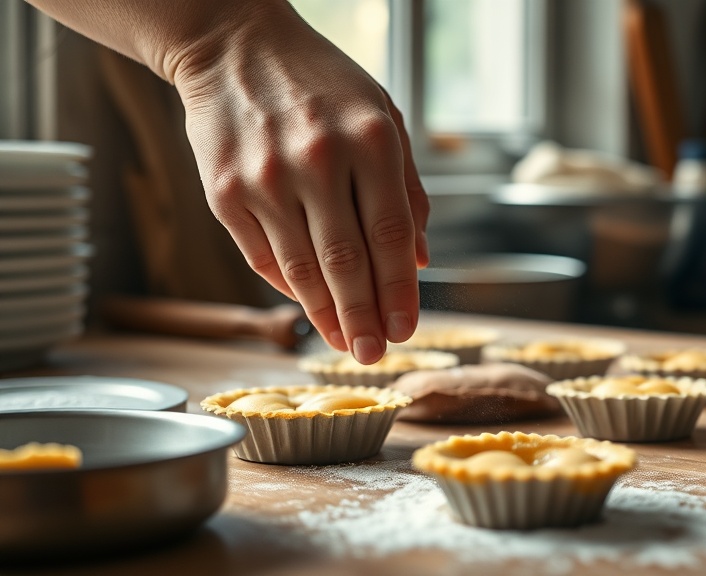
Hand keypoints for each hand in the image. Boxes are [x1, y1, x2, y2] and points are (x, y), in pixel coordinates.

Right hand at [171, 3, 429, 363]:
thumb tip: (419, 260)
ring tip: (345, 343)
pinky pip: (262, 257)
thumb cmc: (321, 83)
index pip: (391, 235)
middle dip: (364, 318)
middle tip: (374, 354)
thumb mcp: (383, 116)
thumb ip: (406, 188)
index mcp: (369, 140)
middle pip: (348, 262)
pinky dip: (289, 287)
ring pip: (303, 268)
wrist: (234, 46)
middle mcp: (317, 160)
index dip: (400, 291)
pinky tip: (309, 306)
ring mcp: (266, 179)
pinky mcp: (225, 192)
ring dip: (327, 315)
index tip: (406, 329)